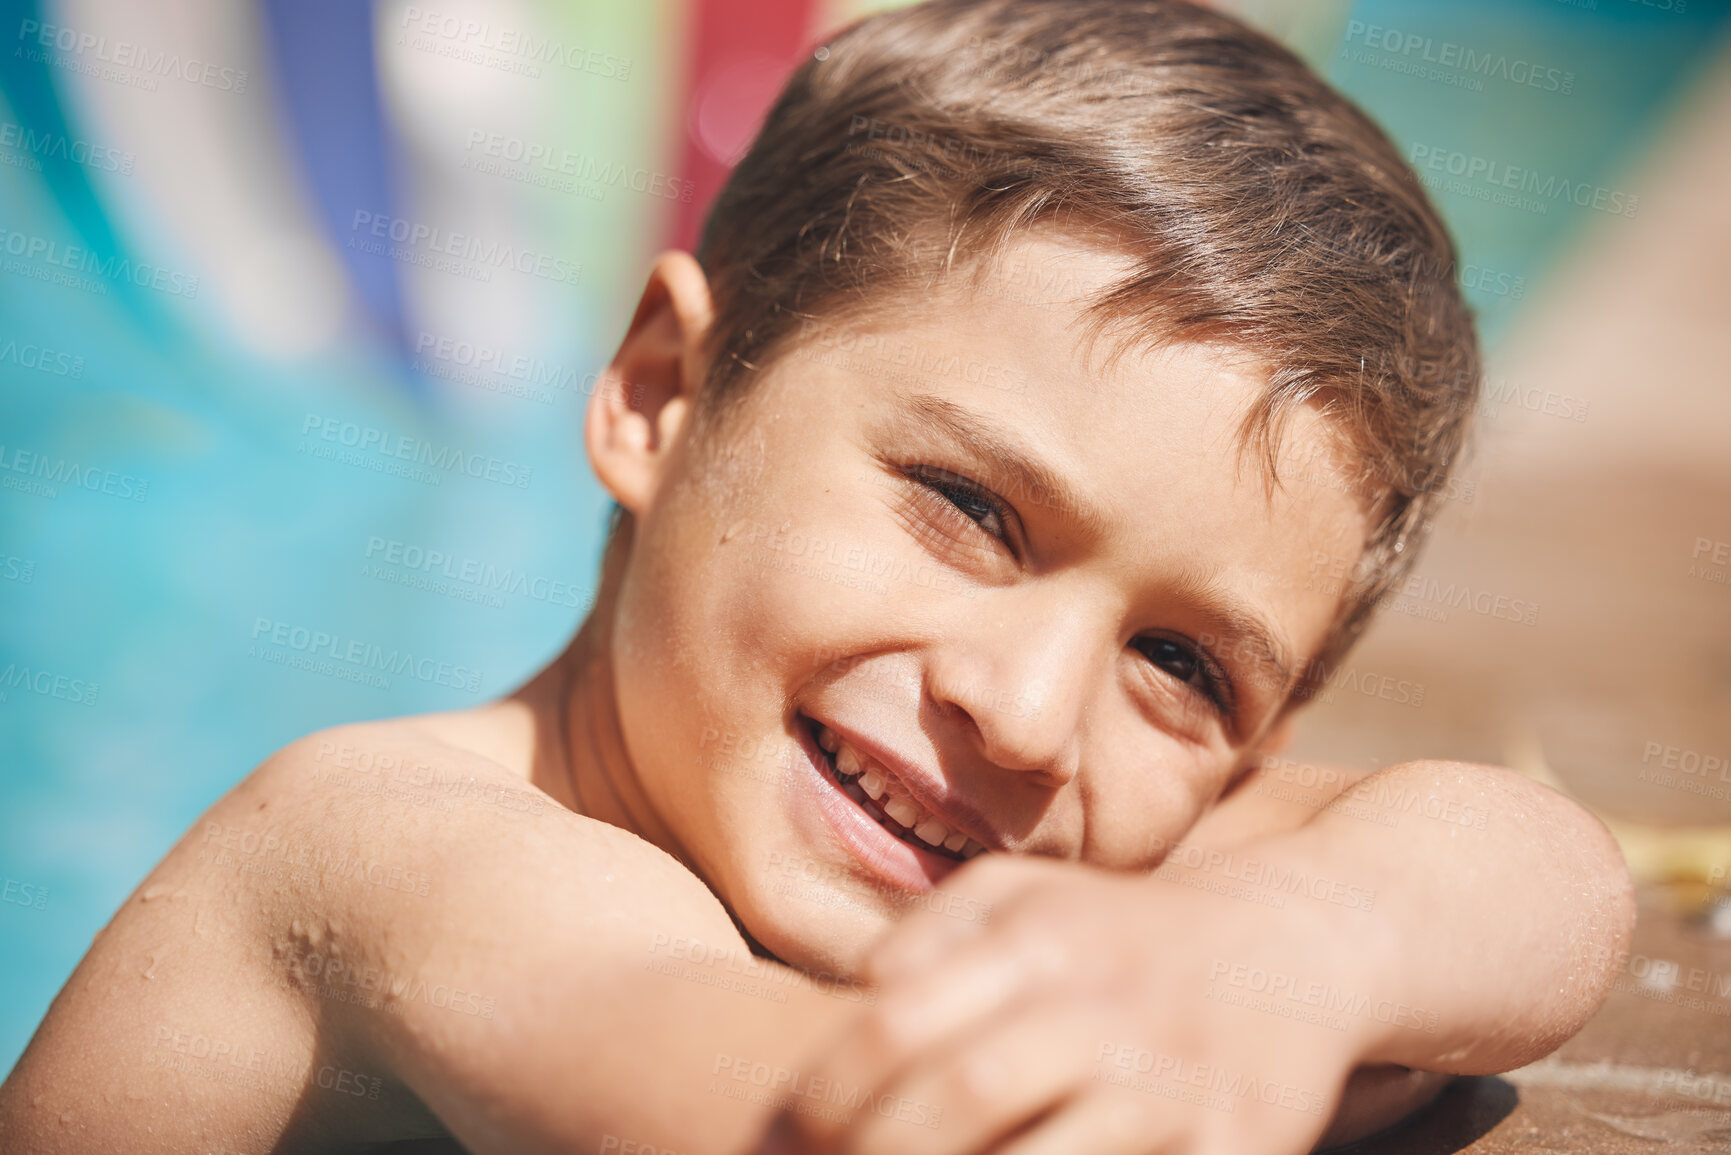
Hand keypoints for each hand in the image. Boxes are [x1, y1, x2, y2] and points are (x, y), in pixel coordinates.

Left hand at [762, 854, 1381, 1154]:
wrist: (1290, 950)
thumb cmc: (1121, 931)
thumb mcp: (1027, 895)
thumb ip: (932, 931)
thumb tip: (857, 996)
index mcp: (1044, 938)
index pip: (903, 1019)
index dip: (830, 1087)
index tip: (788, 1130)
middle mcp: (1108, 1003)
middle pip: (964, 1095)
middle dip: (879, 1154)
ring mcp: (1176, 1083)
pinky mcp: (1239, 1144)